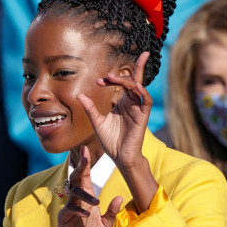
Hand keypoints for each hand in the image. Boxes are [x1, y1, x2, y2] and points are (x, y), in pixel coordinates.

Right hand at [49, 146, 123, 226]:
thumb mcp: (106, 225)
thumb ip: (111, 212)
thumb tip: (119, 197)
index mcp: (87, 199)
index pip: (85, 177)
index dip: (85, 164)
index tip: (86, 149)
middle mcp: (76, 200)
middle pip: (76, 179)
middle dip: (80, 167)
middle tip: (84, 156)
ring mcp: (68, 207)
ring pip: (73, 193)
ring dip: (84, 196)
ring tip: (95, 203)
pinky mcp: (63, 217)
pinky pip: (69, 209)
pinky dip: (78, 210)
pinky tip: (86, 214)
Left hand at [77, 51, 150, 170]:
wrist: (119, 156)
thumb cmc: (110, 140)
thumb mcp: (97, 122)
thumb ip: (90, 108)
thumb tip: (79, 95)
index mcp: (123, 103)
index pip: (122, 83)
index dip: (111, 79)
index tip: (98, 81)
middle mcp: (132, 103)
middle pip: (135, 80)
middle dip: (132, 69)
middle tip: (109, 73)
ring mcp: (138, 109)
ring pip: (138, 88)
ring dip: (128, 80)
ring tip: (113, 77)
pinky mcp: (143, 117)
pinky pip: (146, 101)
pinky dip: (142, 92)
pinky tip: (136, 86)